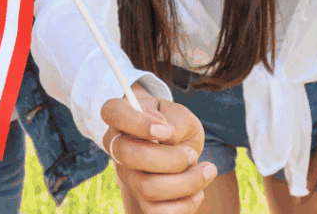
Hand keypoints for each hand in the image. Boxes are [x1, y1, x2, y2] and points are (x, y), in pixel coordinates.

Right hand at [101, 86, 215, 213]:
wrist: (181, 147)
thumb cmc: (175, 125)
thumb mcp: (180, 115)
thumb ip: (173, 120)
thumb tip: (165, 133)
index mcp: (121, 115)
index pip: (112, 113)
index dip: (136, 123)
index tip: (164, 131)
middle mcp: (116, 146)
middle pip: (129, 156)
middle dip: (170, 159)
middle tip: (192, 155)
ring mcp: (127, 175)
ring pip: (147, 188)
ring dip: (186, 183)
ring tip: (204, 171)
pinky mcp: (141, 201)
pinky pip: (159, 212)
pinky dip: (185, 204)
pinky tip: (196, 191)